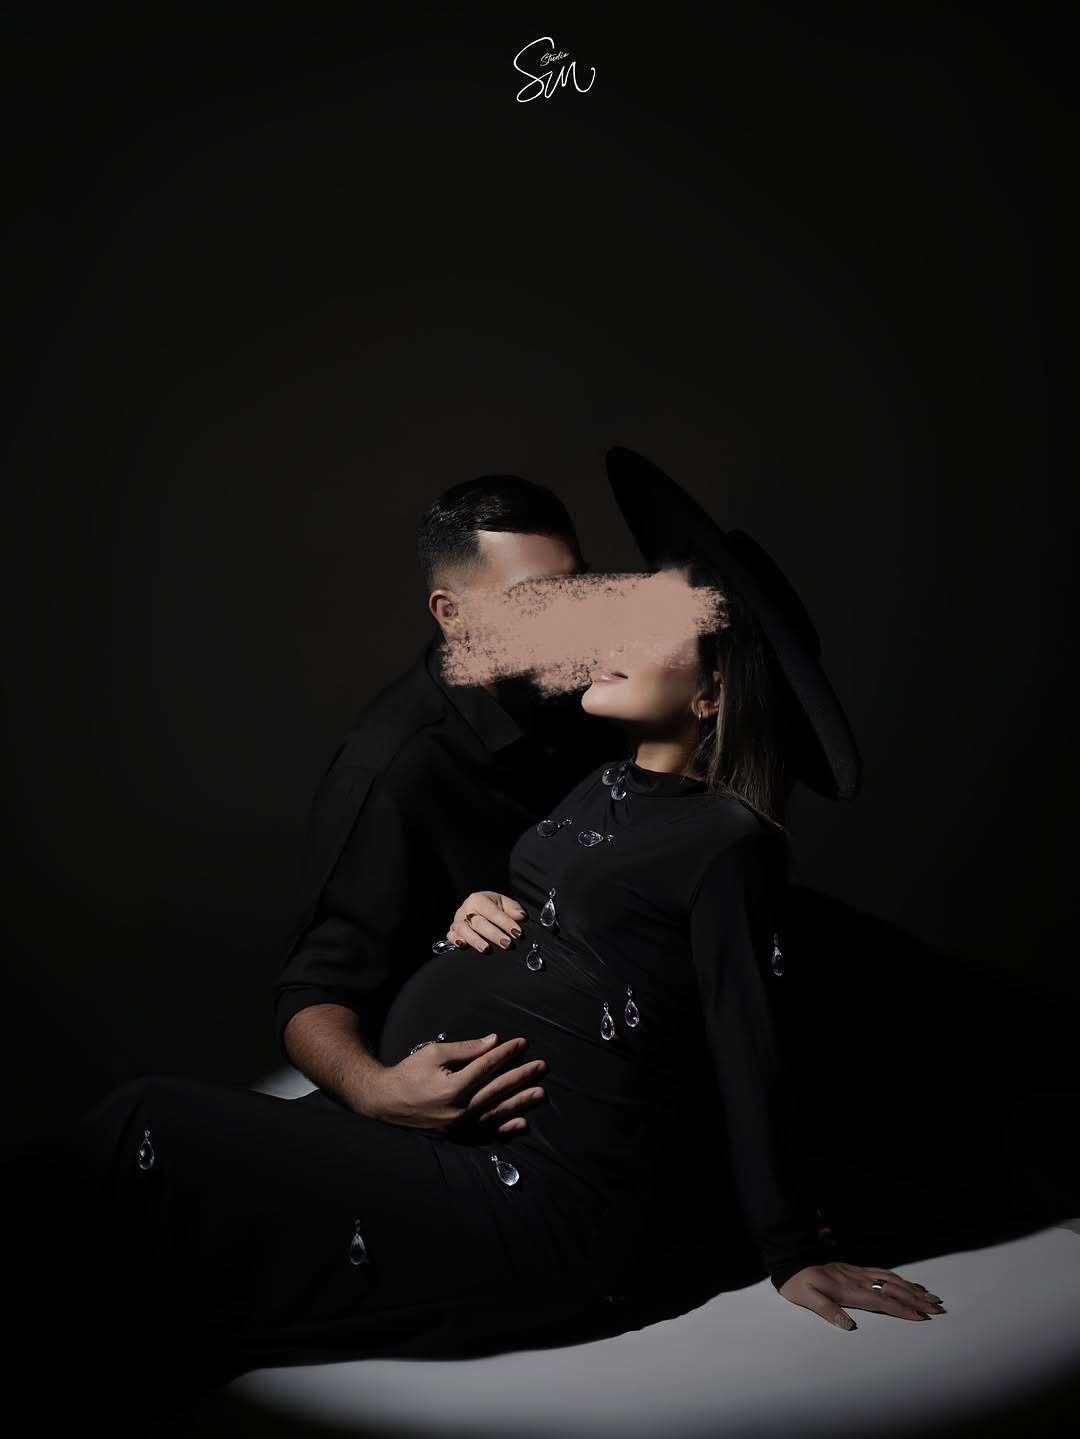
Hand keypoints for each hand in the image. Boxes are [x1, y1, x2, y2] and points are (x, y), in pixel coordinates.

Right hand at [368, 1033, 546, 1139]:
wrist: (385, 1103)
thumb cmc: (409, 1073)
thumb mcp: (433, 1053)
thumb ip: (466, 1049)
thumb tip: (494, 1042)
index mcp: (452, 1087)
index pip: (487, 1067)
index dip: (506, 1054)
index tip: (522, 1044)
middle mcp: (458, 1111)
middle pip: (497, 1090)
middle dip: (521, 1076)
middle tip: (542, 1067)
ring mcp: (458, 1127)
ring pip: (497, 1114)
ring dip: (521, 1103)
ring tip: (540, 1093)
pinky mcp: (457, 1137)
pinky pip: (486, 1134)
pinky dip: (505, 1130)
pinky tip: (522, 1124)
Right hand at [447, 890, 527, 952]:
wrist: (476, 908)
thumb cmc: (491, 907)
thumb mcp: (503, 903)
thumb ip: (513, 909)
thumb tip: (521, 916)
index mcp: (478, 899)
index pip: (493, 912)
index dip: (505, 922)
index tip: (517, 933)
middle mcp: (466, 909)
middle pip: (479, 923)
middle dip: (494, 934)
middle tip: (507, 944)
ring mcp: (457, 920)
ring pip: (464, 930)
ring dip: (475, 940)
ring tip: (487, 949)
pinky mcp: (453, 931)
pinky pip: (450, 936)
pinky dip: (455, 940)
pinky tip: (463, 946)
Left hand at [778, 1262, 945, 1328]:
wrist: (792, 1260)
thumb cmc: (799, 1284)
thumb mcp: (808, 1299)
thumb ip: (828, 1311)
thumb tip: (849, 1326)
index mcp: (850, 1290)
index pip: (882, 1301)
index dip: (902, 1309)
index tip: (921, 1316)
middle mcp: (858, 1280)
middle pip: (893, 1289)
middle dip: (916, 1299)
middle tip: (938, 1308)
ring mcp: (859, 1273)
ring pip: (891, 1279)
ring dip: (912, 1288)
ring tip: (931, 1296)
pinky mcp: (856, 1269)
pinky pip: (883, 1272)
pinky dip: (900, 1278)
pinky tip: (908, 1283)